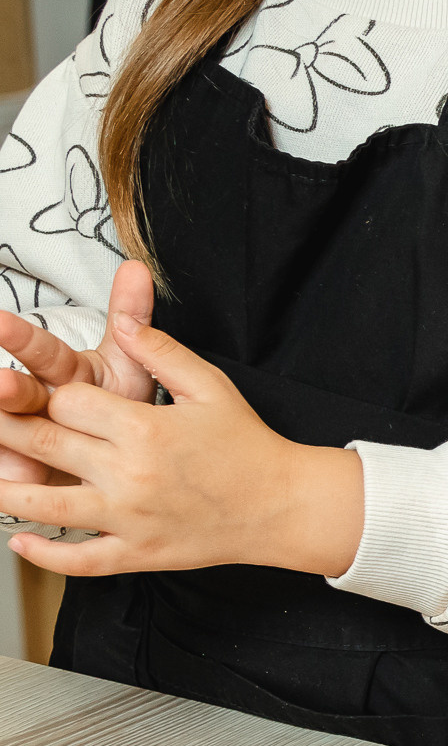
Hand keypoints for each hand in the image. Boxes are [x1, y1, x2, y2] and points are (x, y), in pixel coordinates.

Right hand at [0, 260, 158, 483]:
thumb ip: (129, 315)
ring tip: (8, 443)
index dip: (19, 337)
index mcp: (63, 371)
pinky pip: (13, 474)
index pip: (40, 350)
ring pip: (9, 433)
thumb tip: (136, 266)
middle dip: (7, 389)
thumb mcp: (131, 361)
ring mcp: (28, 437)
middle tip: (2, 383)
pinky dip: (11, 476)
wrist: (130, 453)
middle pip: (17, 393)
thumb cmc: (127, 403)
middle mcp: (38, 400)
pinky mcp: (26, 473)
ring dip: (4, 432)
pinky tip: (11, 479)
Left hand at [0, 308, 363, 577]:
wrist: (284, 505)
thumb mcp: (210, 386)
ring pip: (43, 505)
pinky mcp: (137, 551)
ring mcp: (129, 516)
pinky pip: (80, 559)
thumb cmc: (248, 445)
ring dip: (5, 491)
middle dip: (6, 428)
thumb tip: (123, 320)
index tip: (48, 394)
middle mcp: (128, 473)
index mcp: (143, 428)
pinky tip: (21, 541)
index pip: (67, 402)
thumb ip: (160, 351)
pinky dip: (45, 554)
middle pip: (42, 444)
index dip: (49, 394)